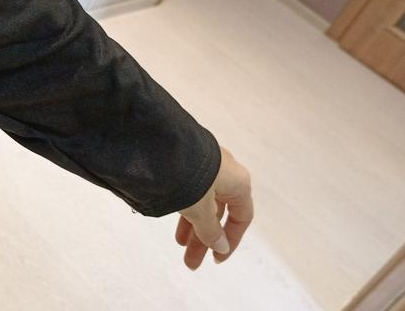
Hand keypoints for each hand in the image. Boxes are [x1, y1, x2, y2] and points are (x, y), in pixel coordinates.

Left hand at [174, 146, 252, 269]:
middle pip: (219, 213)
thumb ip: (210, 230)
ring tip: (179, 244)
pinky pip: (191, 191)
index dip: (231, 240)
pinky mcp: (188, 161)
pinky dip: (185, 209)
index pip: (242, 217)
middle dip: (204, 239)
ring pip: (203, 203)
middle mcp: (226, 173)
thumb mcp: (200, 209)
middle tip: (191, 261)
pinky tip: (176, 219)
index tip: (216, 258)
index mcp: (238, 183)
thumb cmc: (190, 175)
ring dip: (192, 226)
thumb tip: (221, 246)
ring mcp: (206, 165)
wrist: (162, 143)